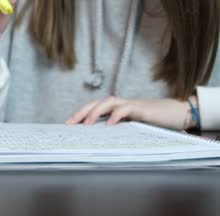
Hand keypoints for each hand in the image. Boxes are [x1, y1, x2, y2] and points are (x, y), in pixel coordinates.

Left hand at [65, 96, 197, 129]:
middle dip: (81, 112)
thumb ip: (118, 132)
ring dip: (95, 111)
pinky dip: (116, 115)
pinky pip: (126, 109)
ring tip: (86, 123)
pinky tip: (109, 124)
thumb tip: (100, 144)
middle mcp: (121, 104)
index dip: (80, 114)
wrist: (177, 113)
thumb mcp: (132, 129)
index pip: (94, 108)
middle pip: (96, 103)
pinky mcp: (142, 109)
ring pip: (108, 102)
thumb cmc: (154, 122)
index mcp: (116, 109)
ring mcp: (131, 105)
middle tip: (70, 123)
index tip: (68, 124)